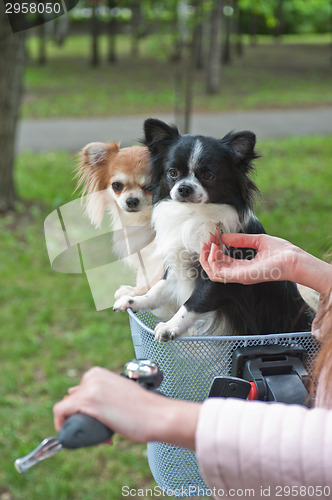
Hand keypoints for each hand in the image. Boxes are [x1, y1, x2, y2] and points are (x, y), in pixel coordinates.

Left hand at [53, 367, 199, 449]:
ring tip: (102, 435)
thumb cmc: (143, 408)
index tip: (100, 421)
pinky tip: (71, 435)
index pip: (78, 393)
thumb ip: (101, 393)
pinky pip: (61, 411)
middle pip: (72, 401)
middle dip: (82, 418)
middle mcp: (92, 376)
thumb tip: (76, 396)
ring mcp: (89, 387)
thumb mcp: (118, 393)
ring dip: (78, 425)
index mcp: (98, 373)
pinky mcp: (87, 401)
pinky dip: (61, 424)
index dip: (86, 411)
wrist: (157, 415)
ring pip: (66, 408)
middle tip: (102, 430)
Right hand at [200, 231, 331, 294]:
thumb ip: (241, 240)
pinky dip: (213, 259)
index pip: (220, 261)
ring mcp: (239, 277)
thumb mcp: (258, 241)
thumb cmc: (281, 252)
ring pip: (212, 272)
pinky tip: (215, 247)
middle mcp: (238, 274)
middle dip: (206, 253)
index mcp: (242, 267)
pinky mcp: (240, 276)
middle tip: (207, 240)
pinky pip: (218, 271)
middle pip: (212, 269)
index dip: (214, 248)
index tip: (213, 235)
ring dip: (206, 257)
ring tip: (209, 243)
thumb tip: (224, 236)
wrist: (293, 259)